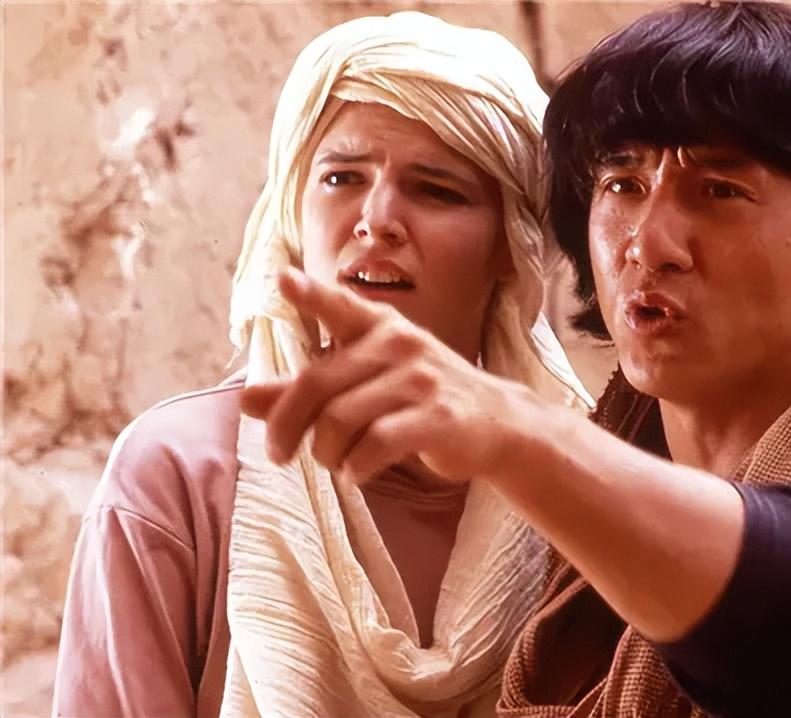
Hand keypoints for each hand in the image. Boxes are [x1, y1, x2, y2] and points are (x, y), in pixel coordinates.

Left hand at [241, 268, 533, 483]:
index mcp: (381, 328)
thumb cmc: (422, 402)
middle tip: (279, 454)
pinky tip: (359, 472)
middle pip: (316, 385)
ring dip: (326, 453)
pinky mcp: (439, 416)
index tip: (283, 279)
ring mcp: (422, 380)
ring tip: (334, 462)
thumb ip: (307, 391)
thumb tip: (245, 400)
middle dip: (287, 426)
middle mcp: (400, 346)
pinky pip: (377, 444)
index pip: (340, 306)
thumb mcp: (367, 385)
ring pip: (341, 420)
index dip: (311, 294)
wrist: (497, 424)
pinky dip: (357, 466)